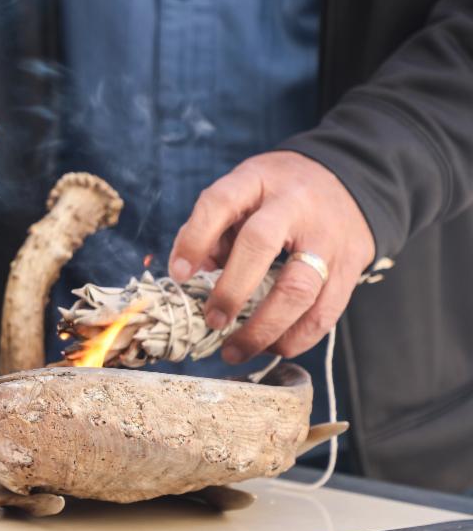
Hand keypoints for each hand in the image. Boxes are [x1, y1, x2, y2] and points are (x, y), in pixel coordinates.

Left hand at [169, 151, 374, 362]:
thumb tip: (187, 274)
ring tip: (235, 350)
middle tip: (212, 321)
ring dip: (264, 328)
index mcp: (257, 180)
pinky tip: (271, 348)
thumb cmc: (276, 195)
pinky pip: (326, 312)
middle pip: (261, 245)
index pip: (220, 203)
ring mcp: (327, 237)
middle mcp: (294, 205)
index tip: (180, 276)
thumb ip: (210, 229)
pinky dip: (296, 338)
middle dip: (231, 290)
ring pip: (299, 288)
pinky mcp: (350, 266)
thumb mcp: (241, 193)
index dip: (196, 239)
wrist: (347, 181)